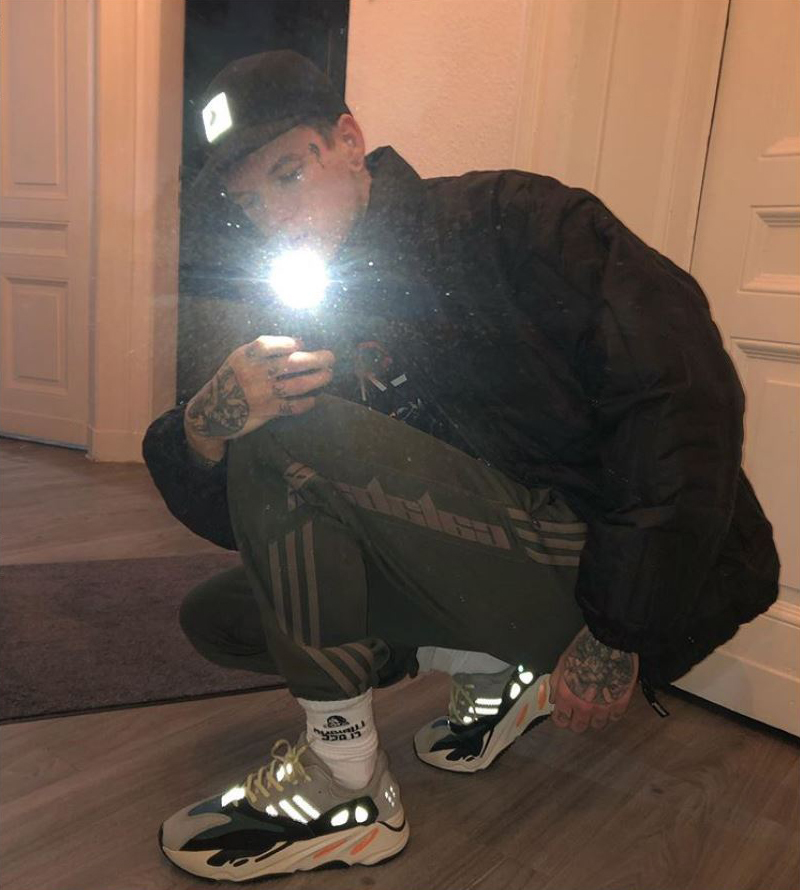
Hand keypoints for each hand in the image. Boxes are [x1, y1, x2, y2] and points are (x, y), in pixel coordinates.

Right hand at [184, 336, 334, 462]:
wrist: (210, 412)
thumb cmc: (229, 382)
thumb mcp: (238, 361)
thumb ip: (259, 354)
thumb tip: (296, 345)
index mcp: (245, 357)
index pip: (270, 344)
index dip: (290, 342)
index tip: (302, 343)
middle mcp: (254, 373)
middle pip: (291, 363)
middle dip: (315, 359)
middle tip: (329, 357)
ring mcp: (261, 393)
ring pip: (297, 384)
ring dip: (317, 379)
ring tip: (328, 375)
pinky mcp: (267, 411)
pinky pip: (293, 406)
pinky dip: (306, 403)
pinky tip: (314, 399)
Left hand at [548, 625, 638, 732]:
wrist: (609, 641)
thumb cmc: (584, 648)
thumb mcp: (562, 663)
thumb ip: (556, 684)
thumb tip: (554, 700)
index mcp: (566, 695)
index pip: (561, 720)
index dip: (562, 719)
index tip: (564, 716)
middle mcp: (583, 705)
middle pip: (579, 727)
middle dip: (577, 721)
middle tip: (579, 713)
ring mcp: (603, 706)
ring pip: (597, 725)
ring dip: (595, 718)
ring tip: (595, 707)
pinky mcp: (620, 703)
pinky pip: (615, 718)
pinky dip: (611, 713)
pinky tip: (609, 703)